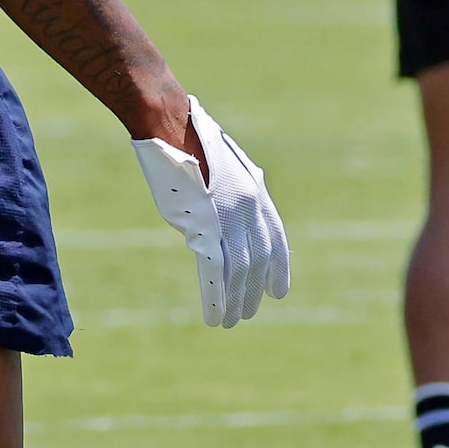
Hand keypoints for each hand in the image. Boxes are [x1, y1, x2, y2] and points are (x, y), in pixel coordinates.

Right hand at [130, 97, 291, 326]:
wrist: (170, 125)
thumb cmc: (190, 141)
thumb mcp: (223, 166)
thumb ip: (232, 193)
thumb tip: (228, 214)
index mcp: (256, 193)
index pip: (276, 239)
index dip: (278, 267)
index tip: (279, 291)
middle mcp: (249, 208)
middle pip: (259, 260)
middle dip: (255, 290)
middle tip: (248, 313)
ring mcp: (228, 217)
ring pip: (239, 271)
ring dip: (236, 300)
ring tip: (231, 322)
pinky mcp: (203, 226)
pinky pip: (215, 272)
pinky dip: (216, 298)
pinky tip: (214, 315)